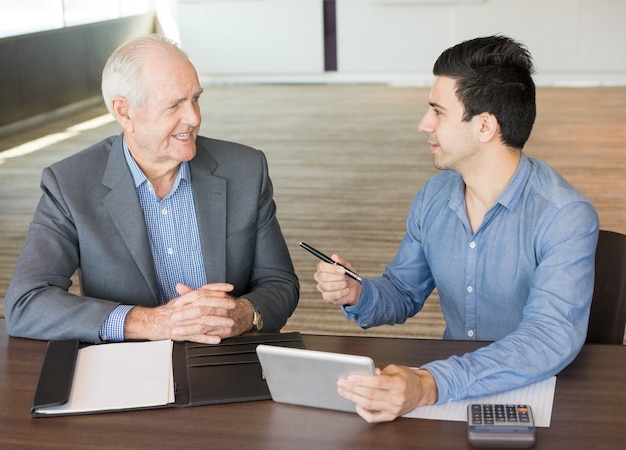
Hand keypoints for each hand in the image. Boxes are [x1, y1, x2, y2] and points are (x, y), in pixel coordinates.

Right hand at [124, 282, 252, 343]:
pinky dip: (206, 338)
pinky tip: (217, 339)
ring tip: (230, 323)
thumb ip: (191, 295)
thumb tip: (207, 291)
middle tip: (233, 305)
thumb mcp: (178, 301)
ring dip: (217, 321)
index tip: (230, 287)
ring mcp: (182, 321)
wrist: (147, 323)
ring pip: (202, 319)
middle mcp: (184, 308)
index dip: (217, 287)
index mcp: (185, 299)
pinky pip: (194, 336)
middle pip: (204, 303)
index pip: (203, 290)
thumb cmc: (164, 313)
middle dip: (220, 303)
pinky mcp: (179, 334)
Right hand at [313, 254, 361, 305]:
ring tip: (346, 284)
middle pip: (323, 276)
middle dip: (338, 277)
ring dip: (341, 285)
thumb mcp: (348, 267)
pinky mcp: (326, 296)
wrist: (354, 289)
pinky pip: (333, 295)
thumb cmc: (349, 276)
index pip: (321, 266)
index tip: (343, 270)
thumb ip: (341, 261)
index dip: (332, 268)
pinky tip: (346, 290)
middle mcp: (320, 277)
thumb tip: (334, 257)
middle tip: (346, 277)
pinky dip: (343, 292)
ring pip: (329, 286)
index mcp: (323, 267)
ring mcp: (322, 287)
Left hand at [337, 365, 438, 422]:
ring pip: (369, 405)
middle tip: (341, 383)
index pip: (376, 383)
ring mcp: (394, 408)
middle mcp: (396, 398)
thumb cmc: (408, 378)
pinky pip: (373, 417)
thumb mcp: (396, 369)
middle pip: (370, 395)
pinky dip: (362, 411)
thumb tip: (367, 373)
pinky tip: (355, 403)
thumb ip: (380, 372)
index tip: (350, 378)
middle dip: (352, 389)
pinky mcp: (391, 416)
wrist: (421, 390)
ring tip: (343, 391)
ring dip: (353, 398)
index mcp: (398, 383)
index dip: (361, 381)